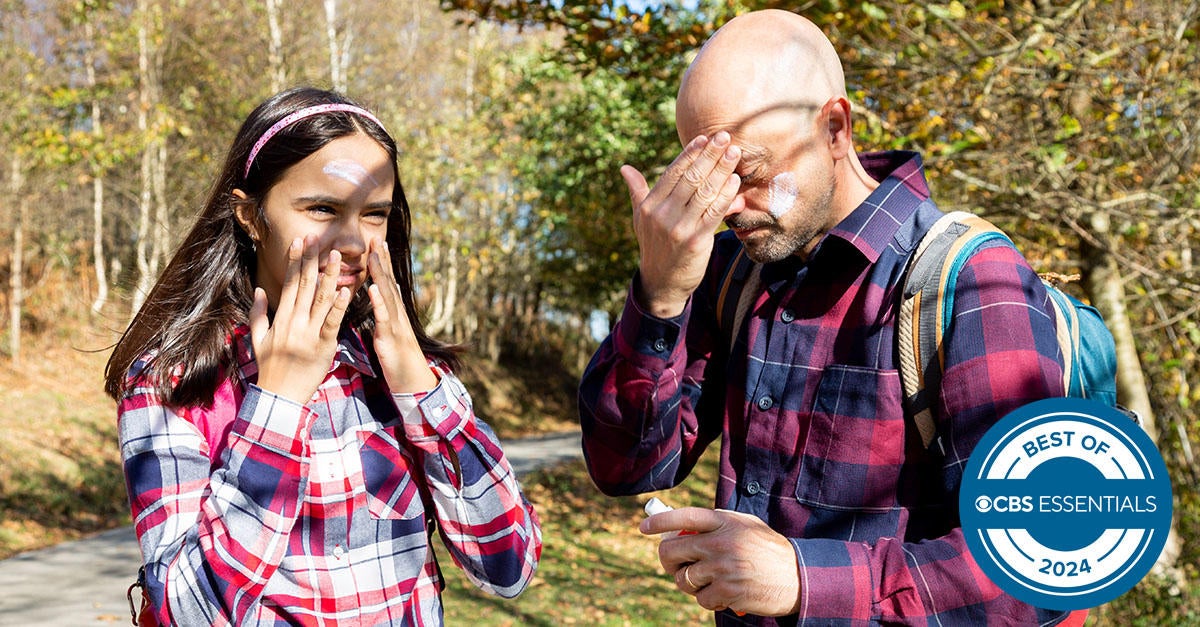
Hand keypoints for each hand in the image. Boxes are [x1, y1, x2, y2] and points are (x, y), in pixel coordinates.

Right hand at [250, 235, 350, 403]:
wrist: (279, 397)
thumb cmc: (270, 368)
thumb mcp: (257, 339)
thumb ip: (258, 313)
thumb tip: (258, 290)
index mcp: (281, 318)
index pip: (290, 283)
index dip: (295, 261)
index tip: (299, 241)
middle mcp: (294, 322)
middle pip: (305, 285)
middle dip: (312, 260)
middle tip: (318, 238)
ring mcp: (308, 333)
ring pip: (321, 299)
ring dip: (330, 275)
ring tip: (337, 255)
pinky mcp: (323, 346)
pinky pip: (332, 322)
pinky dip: (339, 306)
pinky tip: (346, 290)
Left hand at [366, 238, 437, 393]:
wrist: (412, 381)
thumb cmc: (398, 358)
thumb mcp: (390, 332)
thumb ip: (385, 312)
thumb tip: (383, 293)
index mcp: (394, 312)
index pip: (387, 282)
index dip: (382, 262)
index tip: (376, 241)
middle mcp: (397, 314)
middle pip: (389, 282)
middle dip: (382, 260)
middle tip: (376, 238)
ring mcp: (395, 325)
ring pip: (387, 295)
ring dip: (380, 275)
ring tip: (373, 256)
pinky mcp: (391, 338)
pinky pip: (384, 318)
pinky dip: (379, 303)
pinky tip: (372, 289)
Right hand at [623, 131, 742, 317]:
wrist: (662, 282)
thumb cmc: (655, 246)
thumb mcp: (640, 219)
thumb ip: (637, 191)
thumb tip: (624, 168)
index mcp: (649, 205)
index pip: (672, 173)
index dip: (690, 154)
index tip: (704, 138)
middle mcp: (661, 214)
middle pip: (690, 178)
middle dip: (709, 155)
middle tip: (724, 137)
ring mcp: (678, 228)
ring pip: (704, 192)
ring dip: (721, 170)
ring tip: (733, 153)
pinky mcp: (695, 241)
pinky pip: (713, 212)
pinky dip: (726, 195)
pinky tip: (735, 181)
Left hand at [641, 506, 801, 616]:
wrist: (799, 577)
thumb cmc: (769, 551)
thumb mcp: (746, 527)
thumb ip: (717, 525)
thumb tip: (680, 529)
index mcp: (724, 521)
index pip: (683, 517)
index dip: (660, 521)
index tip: (644, 527)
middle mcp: (721, 542)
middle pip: (671, 551)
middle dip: (668, 561)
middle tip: (676, 566)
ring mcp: (723, 568)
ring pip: (683, 579)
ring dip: (691, 584)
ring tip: (709, 582)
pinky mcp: (727, 591)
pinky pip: (700, 599)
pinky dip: (707, 600)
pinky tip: (723, 595)